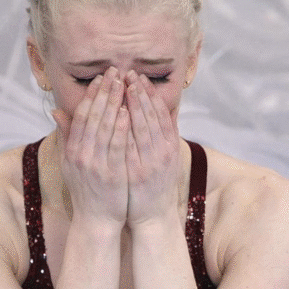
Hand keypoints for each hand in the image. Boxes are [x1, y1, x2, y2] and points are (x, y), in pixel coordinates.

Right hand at [52, 67, 128, 225]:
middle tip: (115, 71)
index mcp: (72, 149)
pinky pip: (115, 145)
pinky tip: (127, 111)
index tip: (101, 77)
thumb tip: (56, 110)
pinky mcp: (110, 173)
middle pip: (93, 116)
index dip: (91, 94)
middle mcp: (80, 154)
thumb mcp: (71, 161)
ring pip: (104, 127)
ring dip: (114, 103)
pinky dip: (120, 127)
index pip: (81, 115)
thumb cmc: (86, 188)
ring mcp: (95, 163)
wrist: (96, 219)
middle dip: (104, 91)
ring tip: (123, 83)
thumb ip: (68, 135)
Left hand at [124, 71, 180, 226]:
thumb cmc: (156, 184)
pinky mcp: (137, 172)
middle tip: (129, 73)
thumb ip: (165, 133)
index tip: (139, 77)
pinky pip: (131, 145)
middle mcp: (163, 151)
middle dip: (140, 93)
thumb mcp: (165, 157)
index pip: (160, 113)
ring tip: (124, 86)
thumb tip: (167, 109)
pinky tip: (120, 114)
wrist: (153, 215)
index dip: (150, 94)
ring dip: (134, 105)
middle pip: (152, 115)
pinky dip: (126, 128)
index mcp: (169, 145)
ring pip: (143, 126)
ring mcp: (151, 161)